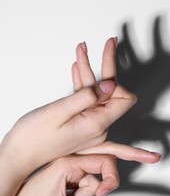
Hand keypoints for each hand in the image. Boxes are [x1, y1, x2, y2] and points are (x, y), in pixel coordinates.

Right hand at [0, 38, 140, 175]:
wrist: (19, 154)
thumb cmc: (34, 136)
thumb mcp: (59, 112)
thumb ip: (86, 97)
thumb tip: (109, 85)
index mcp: (97, 123)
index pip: (124, 99)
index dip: (116, 81)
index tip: (103, 65)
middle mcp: (98, 126)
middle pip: (111, 92)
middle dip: (107, 65)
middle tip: (110, 41)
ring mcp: (91, 125)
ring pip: (97, 94)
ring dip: (89, 71)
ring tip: (82, 49)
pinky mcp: (82, 123)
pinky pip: (87, 101)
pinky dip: (82, 83)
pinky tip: (77, 67)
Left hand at [0, 154, 121, 195]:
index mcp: (67, 163)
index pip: (103, 161)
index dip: (110, 178)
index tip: (102, 194)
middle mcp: (69, 161)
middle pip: (102, 165)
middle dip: (101, 183)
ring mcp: (69, 167)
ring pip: (94, 178)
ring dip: (87, 193)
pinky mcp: (68, 175)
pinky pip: (86, 182)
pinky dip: (82, 194)